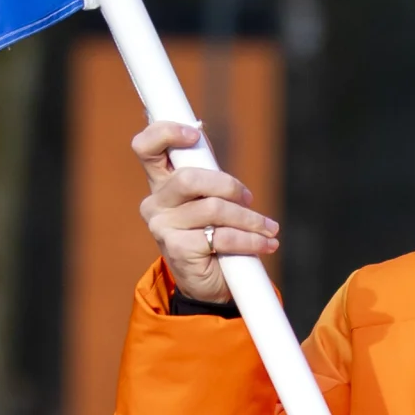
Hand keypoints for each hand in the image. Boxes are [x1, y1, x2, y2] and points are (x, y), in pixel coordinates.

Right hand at [133, 119, 277, 305]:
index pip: (146, 147)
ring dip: (249, 219)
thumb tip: (203, 135)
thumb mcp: (211, 198)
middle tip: (248, 199)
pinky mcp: (177, 249)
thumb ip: (207, 172)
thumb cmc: (213, 233)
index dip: (165, 133)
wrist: (210, 281)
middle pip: (189, 179)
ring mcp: (162, 226)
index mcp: (161, 182)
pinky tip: (265, 245)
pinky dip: (250, 240)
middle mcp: (155, 202)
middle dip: (228, 186)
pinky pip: (222, 237)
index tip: (195, 134)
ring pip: (212, 209)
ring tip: (268, 229)